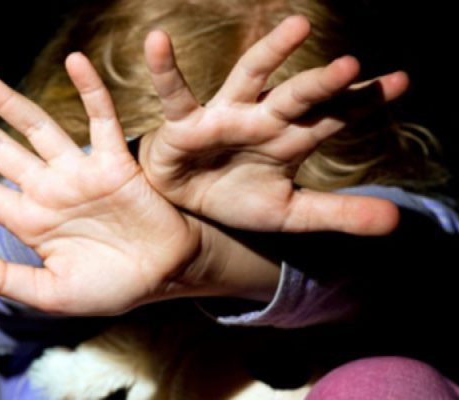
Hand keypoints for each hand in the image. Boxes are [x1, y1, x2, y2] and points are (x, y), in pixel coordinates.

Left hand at [0, 57, 209, 315]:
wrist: (163, 276)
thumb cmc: (110, 287)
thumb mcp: (51, 292)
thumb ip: (3, 279)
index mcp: (30, 220)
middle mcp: (48, 189)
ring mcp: (79, 173)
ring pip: (38, 127)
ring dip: (9, 102)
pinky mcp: (114, 164)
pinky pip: (101, 120)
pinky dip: (91, 92)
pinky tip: (76, 62)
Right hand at [140, 16, 406, 234]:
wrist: (188, 205)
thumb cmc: (236, 196)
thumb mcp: (290, 212)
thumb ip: (338, 213)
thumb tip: (396, 221)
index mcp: (289, 139)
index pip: (332, 117)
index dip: (363, 101)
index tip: (401, 81)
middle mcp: (261, 120)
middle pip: (296, 96)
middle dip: (320, 83)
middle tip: (350, 66)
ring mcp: (224, 116)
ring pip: (249, 78)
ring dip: (271, 54)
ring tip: (297, 27)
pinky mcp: (185, 123)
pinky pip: (175, 94)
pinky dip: (165, 69)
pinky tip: (158, 41)